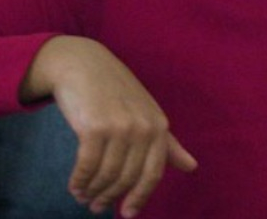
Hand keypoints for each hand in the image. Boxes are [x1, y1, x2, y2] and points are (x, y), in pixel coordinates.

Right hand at [23, 37, 197, 216]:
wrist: (82, 63)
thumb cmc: (114, 90)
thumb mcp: (146, 112)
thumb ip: (167, 143)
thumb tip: (192, 167)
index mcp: (158, 126)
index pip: (153, 173)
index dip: (140, 197)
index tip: (127, 214)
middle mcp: (142, 128)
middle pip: (127, 178)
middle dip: (110, 197)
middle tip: (96, 207)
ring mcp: (119, 127)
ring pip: (107, 175)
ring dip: (92, 191)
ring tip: (83, 197)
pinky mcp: (93, 127)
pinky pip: (87, 166)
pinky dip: (79, 180)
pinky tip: (74, 186)